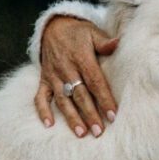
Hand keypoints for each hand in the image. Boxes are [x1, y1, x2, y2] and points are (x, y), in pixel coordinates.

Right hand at [34, 16, 118, 137]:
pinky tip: (49, 125)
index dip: (104, 99)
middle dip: (90, 114)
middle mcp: (66, 69)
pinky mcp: (44, 80)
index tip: (112, 115)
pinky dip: (42, 111)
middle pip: (80, 95)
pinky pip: (40, 97)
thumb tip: (118, 43)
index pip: (95, 81)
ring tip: (81, 133)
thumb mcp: (93, 32)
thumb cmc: (79, 33)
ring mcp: (53, 76)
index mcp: (81, 57)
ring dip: (71, 117)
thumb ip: (105, 41)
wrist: (53, 27)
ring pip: (62, 100)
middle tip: (99, 131)